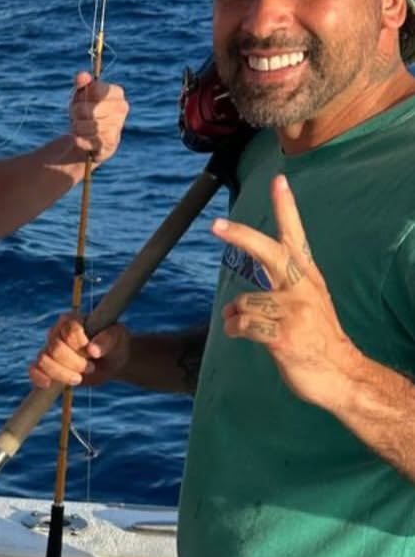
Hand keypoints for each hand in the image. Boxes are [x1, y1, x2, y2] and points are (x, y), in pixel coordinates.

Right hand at [28, 312, 130, 391]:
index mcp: (72, 320)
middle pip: (54, 348)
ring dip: (62, 373)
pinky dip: (39, 378)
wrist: (112, 362)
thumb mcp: (117, 338)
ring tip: (79, 378)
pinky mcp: (47, 365)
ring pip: (43, 360)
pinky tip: (49, 384)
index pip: (68, 329)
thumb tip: (92, 349)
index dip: (79, 343)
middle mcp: (57, 332)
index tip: (93, 352)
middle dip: (74, 362)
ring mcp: (50, 349)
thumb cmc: (115, 344)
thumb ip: (107, 340)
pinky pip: (34, 370)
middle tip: (91, 367)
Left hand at [69, 70, 127, 163]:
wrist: (90, 138)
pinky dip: (80, 139)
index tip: (81, 99)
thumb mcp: (81, 95)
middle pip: (90, 110)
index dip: (82, 96)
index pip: (94, 90)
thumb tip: (82, 76)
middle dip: (77, 113)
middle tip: (75, 115)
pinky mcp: (111, 143)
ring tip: (78, 126)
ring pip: (89, 126)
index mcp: (116, 92)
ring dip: (77, 127)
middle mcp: (122, 108)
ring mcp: (118, 125)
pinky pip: (88, 140)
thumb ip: (82, 83)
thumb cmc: (86, 110)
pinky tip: (81, 137)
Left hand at [215, 175, 356, 408]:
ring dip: (236, 315)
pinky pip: (242, 324)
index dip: (287, 208)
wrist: (341, 375)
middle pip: (268, 252)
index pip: (296, 236)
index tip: (279, 181)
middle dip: (241, 236)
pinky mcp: (284, 335)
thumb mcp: (307, 305)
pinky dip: (235, 329)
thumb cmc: (317, 340)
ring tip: (248, 328)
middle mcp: (303, 288)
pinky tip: (243, 336)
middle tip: (215, 225)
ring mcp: (295, 311)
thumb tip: (233, 303)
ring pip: (244, 300)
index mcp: (309, 277)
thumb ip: (278, 295)